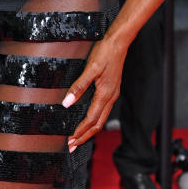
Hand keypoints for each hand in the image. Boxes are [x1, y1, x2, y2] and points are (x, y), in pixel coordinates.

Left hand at [62, 32, 127, 151]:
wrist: (120, 42)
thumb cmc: (106, 53)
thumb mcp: (90, 69)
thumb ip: (78, 87)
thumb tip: (67, 103)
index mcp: (105, 94)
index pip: (91, 120)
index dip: (80, 132)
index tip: (70, 141)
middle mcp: (110, 97)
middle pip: (97, 124)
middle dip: (85, 137)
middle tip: (72, 146)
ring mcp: (112, 94)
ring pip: (101, 119)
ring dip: (90, 130)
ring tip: (78, 138)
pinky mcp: (111, 90)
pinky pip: (103, 111)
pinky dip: (94, 121)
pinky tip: (88, 121)